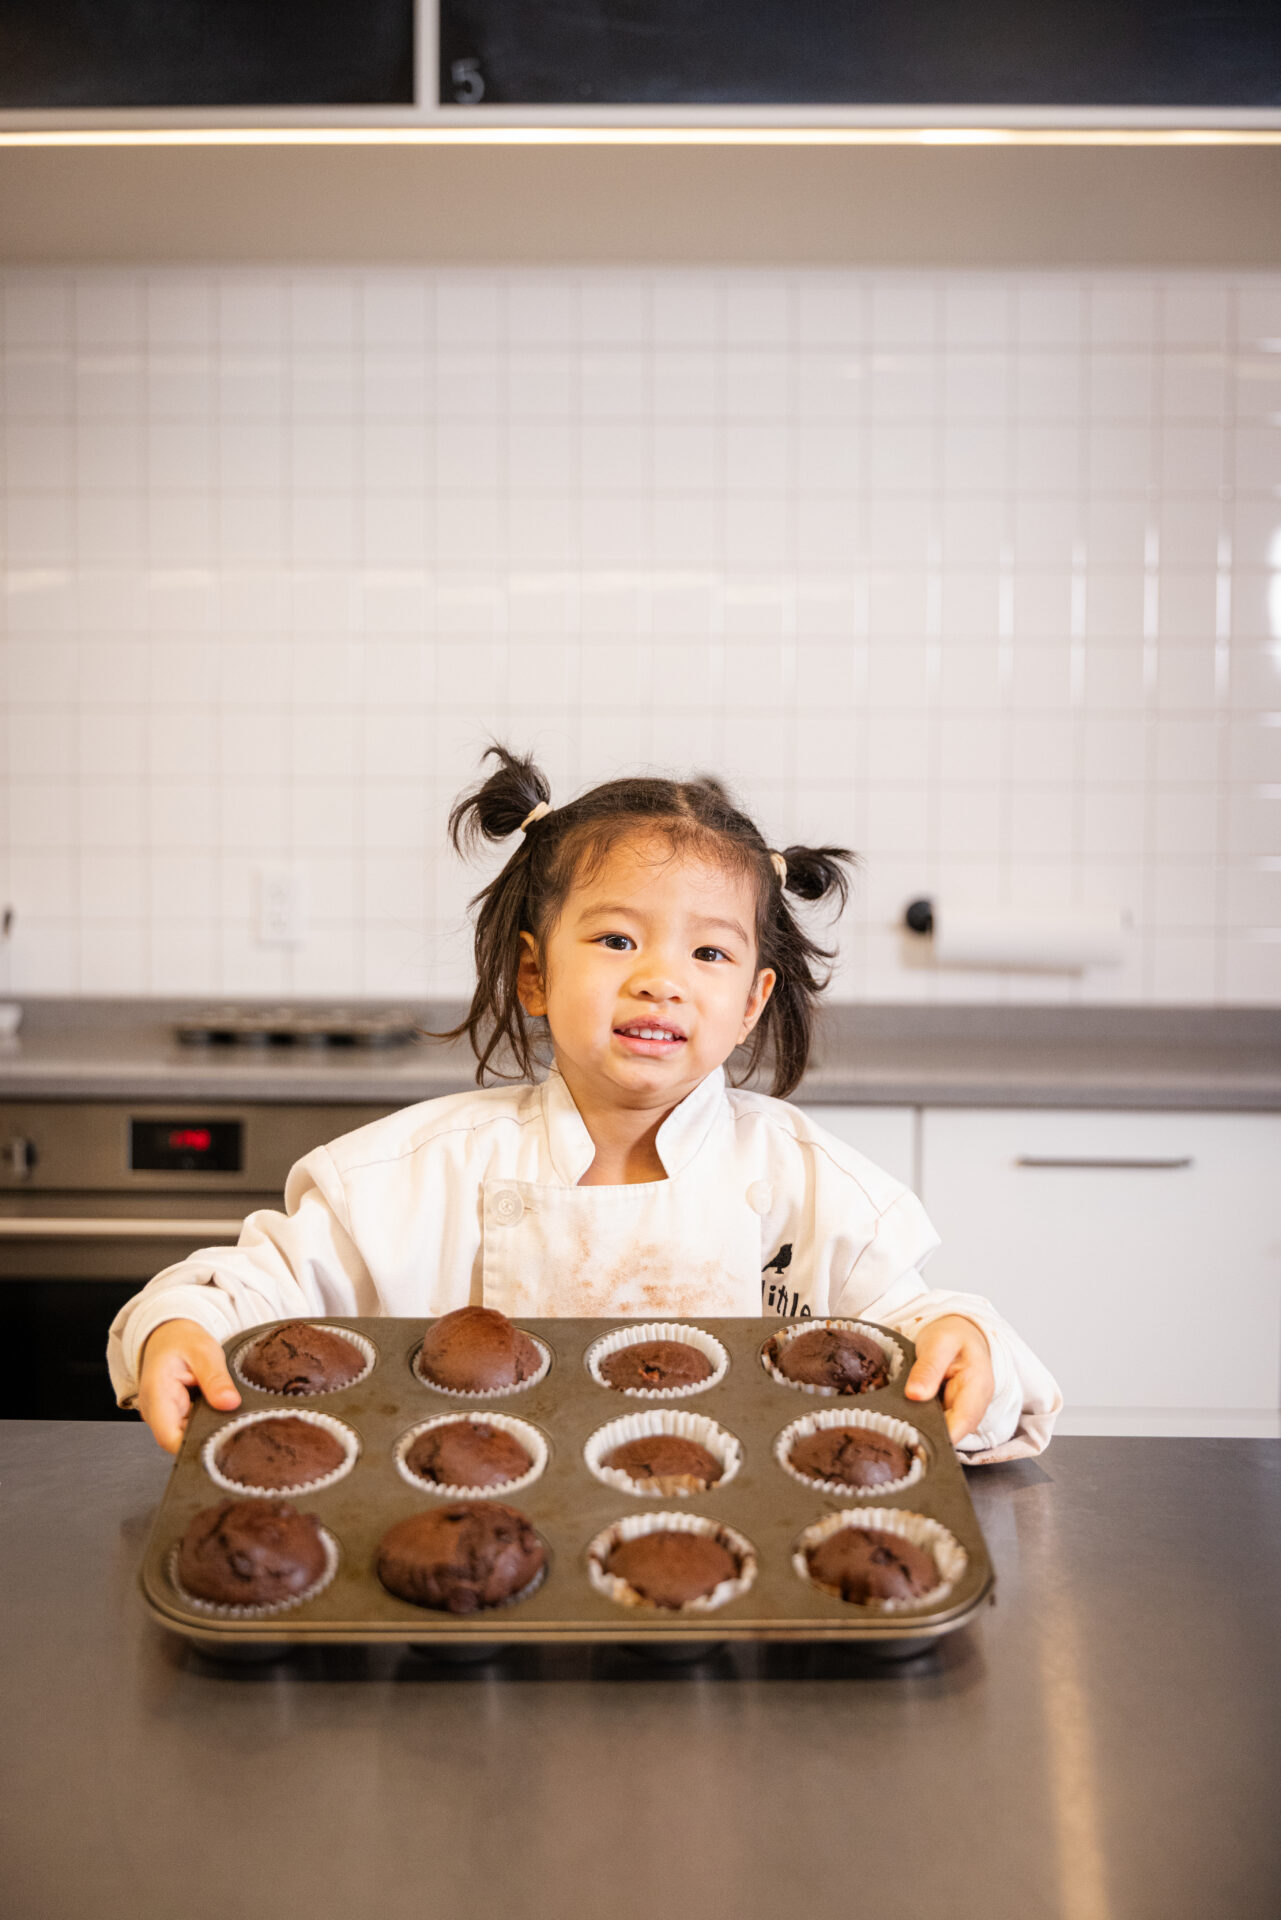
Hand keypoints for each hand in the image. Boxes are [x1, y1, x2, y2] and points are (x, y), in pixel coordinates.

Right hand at [137, 1319, 240, 1454]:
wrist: (168, 1335)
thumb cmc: (181, 1341)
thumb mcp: (203, 1352)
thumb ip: (215, 1378)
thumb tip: (230, 1403)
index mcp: (156, 1395)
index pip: (169, 1437)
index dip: (196, 1445)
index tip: (224, 1439)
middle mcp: (155, 1412)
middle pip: (179, 1441)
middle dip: (208, 1439)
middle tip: (237, 1427)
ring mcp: (163, 1417)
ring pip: (186, 1437)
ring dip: (208, 1431)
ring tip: (232, 1418)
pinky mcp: (173, 1417)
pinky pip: (190, 1430)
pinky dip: (207, 1425)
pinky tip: (222, 1415)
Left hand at [904, 1315, 993, 1444]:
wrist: (960, 1335)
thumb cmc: (952, 1337)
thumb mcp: (939, 1343)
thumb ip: (928, 1367)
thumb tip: (915, 1395)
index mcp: (977, 1387)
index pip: (962, 1422)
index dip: (940, 1436)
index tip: (912, 1437)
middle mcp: (975, 1406)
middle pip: (951, 1432)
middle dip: (926, 1436)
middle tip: (896, 1432)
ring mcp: (963, 1413)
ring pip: (943, 1432)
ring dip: (922, 1431)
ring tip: (896, 1424)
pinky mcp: (951, 1414)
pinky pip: (937, 1426)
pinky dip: (921, 1424)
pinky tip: (904, 1419)